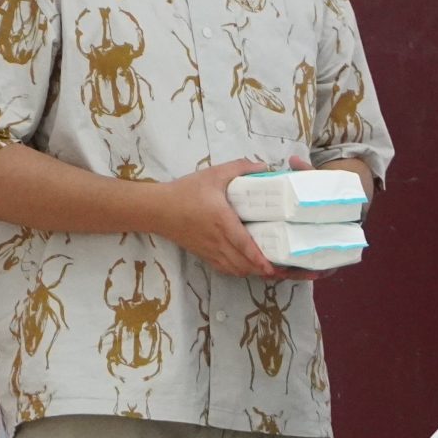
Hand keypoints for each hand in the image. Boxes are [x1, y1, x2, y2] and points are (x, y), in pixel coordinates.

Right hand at [159, 158, 280, 278]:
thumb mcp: (214, 174)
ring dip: (251, 271)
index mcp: (222, 221)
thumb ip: (239, 167)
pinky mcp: (203, 255)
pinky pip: (224, 269)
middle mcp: (217, 241)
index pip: (243, 244)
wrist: (157, 209)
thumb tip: (263, 167)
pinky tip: (246, 266)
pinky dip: (238, 271)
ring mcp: (210, 251)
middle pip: (242, 263)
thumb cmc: (186, 191)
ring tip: (267, 268)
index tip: (272, 266)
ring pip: (234, 269)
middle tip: (280, 267)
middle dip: (261, 269)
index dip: (258, 258)